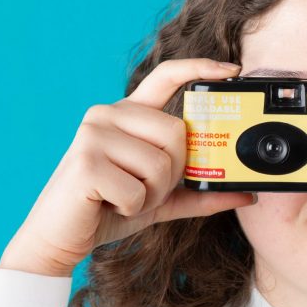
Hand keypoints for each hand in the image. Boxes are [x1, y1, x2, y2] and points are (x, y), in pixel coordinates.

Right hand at [0, 58, 252, 276]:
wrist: (58, 238)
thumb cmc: (107, 211)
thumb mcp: (160, 200)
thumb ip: (199, 192)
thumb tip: (248, 193)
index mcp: (126, 114)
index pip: (166, 76)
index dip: (200, 68)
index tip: (233, 71)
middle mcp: (108, 114)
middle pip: (178, 134)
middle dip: (172, 174)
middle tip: (144, 190)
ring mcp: (93, 135)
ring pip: (161, 166)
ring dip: (151, 195)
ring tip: (122, 198)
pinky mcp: (86, 163)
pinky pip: (138, 191)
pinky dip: (132, 209)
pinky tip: (108, 205)